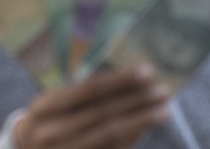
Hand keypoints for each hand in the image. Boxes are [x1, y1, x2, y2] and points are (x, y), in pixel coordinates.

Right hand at [14, 64, 170, 148]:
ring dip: (141, 121)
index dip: (121, 80)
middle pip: (104, 113)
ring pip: (110, 135)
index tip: (148, 71)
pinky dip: (132, 137)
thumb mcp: (57, 101)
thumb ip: (88, 92)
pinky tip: (147, 127)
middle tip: (164, 91)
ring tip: (164, 109)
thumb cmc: (49, 118)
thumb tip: (134, 80)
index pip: (89, 89)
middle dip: (138, 101)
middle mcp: (52, 131)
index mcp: (45, 107)